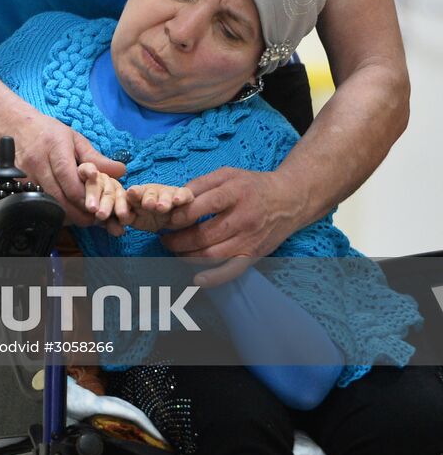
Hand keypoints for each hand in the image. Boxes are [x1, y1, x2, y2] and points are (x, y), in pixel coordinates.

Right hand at [1, 108, 126, 226]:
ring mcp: (24, 174)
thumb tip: (121, 171)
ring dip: (66, 215)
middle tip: (93, 220)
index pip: (69, 179)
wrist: (16, 126)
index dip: (83, 197)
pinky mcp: (16, 184)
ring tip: (81, 218)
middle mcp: (37, 162)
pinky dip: (51, 211)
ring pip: (46, 203)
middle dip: (78, 213)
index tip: (97, 208)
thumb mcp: (75, 139)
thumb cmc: (49, 132)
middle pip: (58, 196)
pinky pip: (36, 203)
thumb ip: (96, 158)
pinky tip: (63, 211)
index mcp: (55, 148)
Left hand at [125, 181, 194, 232]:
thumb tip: (121, 218)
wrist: (170, 219)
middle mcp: (153, 191)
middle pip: (150, 193)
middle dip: (148, 198)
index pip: (134, 192)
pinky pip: (184, 193)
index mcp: (139, 195)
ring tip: (162, 207)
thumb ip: (128, 218)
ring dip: (163, 200)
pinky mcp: (184, 194)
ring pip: (165, 193)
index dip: (133, 193)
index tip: (132, 193)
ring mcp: (168, 192)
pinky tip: (177, 201)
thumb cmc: (148, 218)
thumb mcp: (137, 220)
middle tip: (148, 205)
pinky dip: (181, 196)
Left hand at [159, 167, 303, 285]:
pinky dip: (214, 278)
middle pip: (203, 234)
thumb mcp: (227, 174)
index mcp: (235, 193)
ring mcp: (250, 239)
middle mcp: (244, 218)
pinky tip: (197, 280)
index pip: (200, 207)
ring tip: (174, 250)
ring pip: (212, 254)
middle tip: (164, 238)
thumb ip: (200, 183)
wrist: (291, 199)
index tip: (165, 219)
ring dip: (187, 256)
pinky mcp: (255, 254)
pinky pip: (232, 270)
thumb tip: (175, 198)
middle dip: (177, 239)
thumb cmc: (253, 185)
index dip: (178, 216)